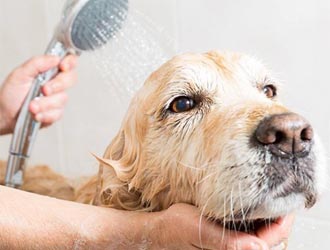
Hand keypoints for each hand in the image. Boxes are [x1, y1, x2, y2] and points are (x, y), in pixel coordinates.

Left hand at [0, 55, 76, 134]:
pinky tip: (36, 113)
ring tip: (31, 105)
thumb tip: (54, 58)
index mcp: (49, 71)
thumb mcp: (20, 74)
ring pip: (62, 99)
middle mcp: (56, 84)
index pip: (68, 62)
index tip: (63, 66)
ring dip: (45, 103)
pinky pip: (57, 113)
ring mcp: (57, 99)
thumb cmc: (12, 94)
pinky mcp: (56, 113)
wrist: (5, 114)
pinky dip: (45, 114)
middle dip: (58, 85)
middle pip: (71, 79)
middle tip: (44, 89)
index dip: (70, 62)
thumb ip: (37, 63)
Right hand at [94, 204, 293, 249]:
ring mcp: (230, 242)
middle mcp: (233, 248)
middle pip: (267, 238)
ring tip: (273, 200)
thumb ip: (228, 242)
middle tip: (285, 200)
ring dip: (267, 218)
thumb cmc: (177, 228)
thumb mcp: (200, 231)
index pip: (267, 241)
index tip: (289, 207)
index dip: (281, 224)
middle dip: (277, 221)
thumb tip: (257, 248)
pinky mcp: (225, 234)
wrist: (160, 227)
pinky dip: (255, 217)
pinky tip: (255, 204)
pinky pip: (248, 228)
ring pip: (259, 233)